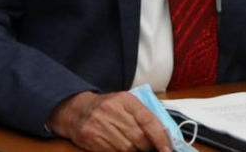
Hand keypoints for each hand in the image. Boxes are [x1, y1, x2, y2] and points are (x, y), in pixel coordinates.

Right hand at [48, 91, 172, 151]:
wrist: (76, 110)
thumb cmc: (107, 108)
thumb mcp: (125, 104)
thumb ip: (143, 116)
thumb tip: (164, 136)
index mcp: (126, 100)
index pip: (149, 121)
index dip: (161, 138)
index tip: (168, 150)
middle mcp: (113, 111)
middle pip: (139, 138)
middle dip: (147, 147)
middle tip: (148, 148)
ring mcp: (101, 125)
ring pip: (127, 148)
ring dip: (134, 151)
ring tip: (132, 146)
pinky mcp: (92, 138)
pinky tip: (120, 148)